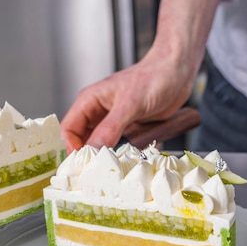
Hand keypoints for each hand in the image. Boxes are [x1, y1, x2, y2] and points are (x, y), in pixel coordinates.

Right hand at [60, 0, 221, 152]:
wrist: (178, 73)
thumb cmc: (153, 78)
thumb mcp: (130, 105)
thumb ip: (109, 128)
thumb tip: (92, 150)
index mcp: (89, 101)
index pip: (69, 129)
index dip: (72, 148)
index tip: (83, 164)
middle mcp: (98, 111)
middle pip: (82, 140)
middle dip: (88, 156)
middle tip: (98, 172)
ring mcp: (113, 121)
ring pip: (100, 145)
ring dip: (106, 157)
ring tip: (114, 167)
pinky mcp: (128, 128)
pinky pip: (118, 146)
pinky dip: (122, 154)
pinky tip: (129, 160)